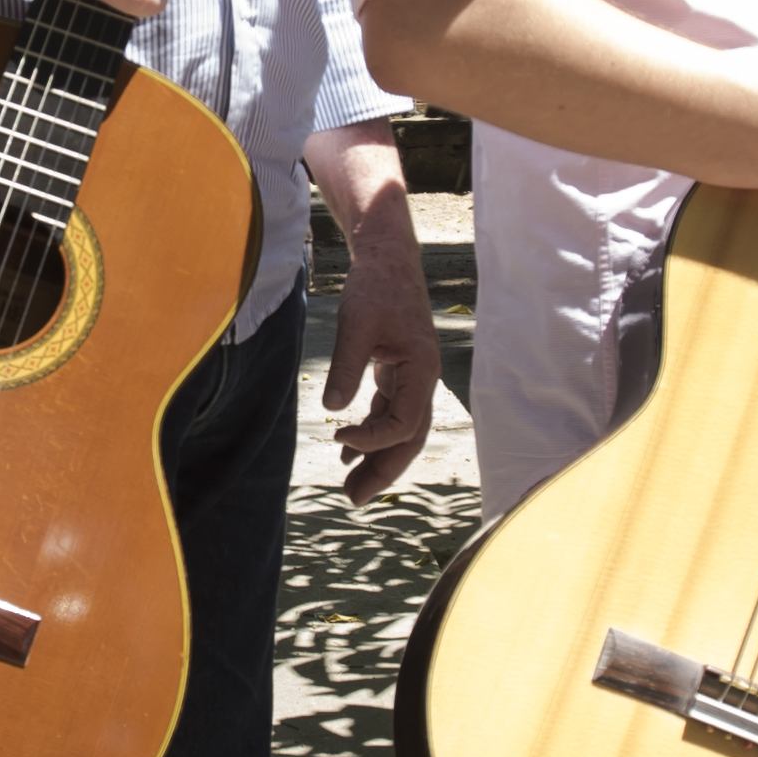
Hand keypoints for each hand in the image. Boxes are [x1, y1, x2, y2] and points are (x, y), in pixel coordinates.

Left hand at [324, 216, 441, 499]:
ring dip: (378, 458)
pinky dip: (371, 433)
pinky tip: (346, 449)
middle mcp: (424, 380)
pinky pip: (390, 414)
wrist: (387, 258)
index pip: (403, 422)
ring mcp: (413, 378)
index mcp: (422, 370)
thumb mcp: (356, 324)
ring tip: (350, 487)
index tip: (336, 434)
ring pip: (401, 430)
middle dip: (383, 469)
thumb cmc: (375, 286)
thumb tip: (332, 407)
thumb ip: (346, 365)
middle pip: (410, 438)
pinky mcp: (399, 373)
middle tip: (353, 498)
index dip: (371, 438)